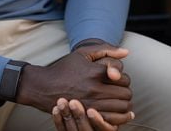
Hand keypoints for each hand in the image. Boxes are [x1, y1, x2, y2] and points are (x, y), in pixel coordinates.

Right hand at [16, 46, 133, 126]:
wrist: (43, 86)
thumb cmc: (65, 68)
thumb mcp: (83, 53)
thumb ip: (107, 49)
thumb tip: (126, 52)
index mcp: (95, 73)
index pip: (124, 79)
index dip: (124, 79)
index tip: (117, 80)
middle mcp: (94, 89)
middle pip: (125, 94)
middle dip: (126, 92)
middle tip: (120, 91)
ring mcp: (90, 104)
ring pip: (121, 109)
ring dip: (123, 105)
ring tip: (119, 102)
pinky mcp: (85, 115)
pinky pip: (110, 120)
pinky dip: (116, 117)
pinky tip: (114, 112)